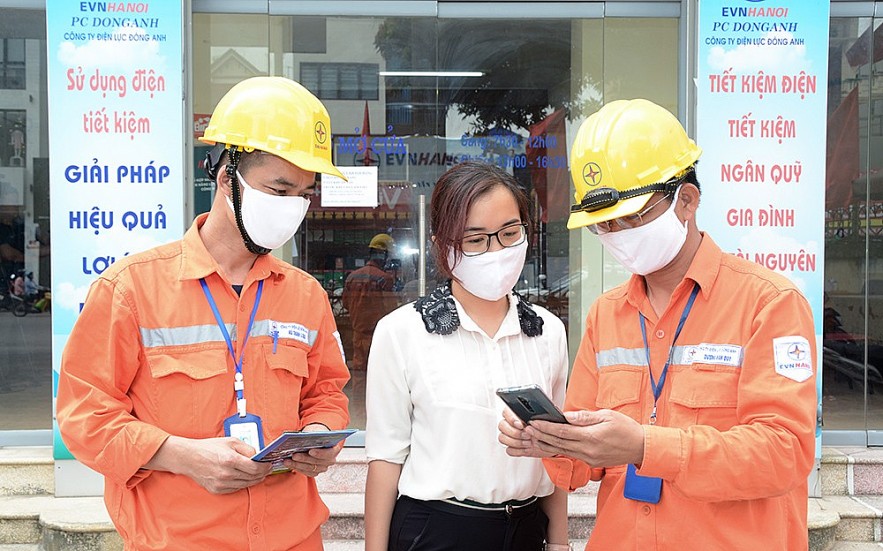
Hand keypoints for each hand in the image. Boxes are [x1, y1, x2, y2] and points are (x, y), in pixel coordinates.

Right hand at [152, 436, 273, 494]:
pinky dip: (243, 483)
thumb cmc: (209, 447)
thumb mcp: (231, 441)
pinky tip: (245, 478)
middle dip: (262, 473)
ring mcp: (221, 484)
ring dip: (254, 480)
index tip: (269, 464)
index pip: (255, 468)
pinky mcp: (217, 490)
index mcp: (230, 460)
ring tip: (259, 474)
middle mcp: (226, 474)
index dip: (265, 467)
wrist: (189, 458)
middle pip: (252, 478)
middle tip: (267, 469)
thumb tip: (259, 456)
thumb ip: (247, 449)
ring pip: (245, 484)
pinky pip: (236, 489)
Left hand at [281, 423, 343, 476]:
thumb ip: (313, 434)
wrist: (317, 441)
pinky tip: (289, 464)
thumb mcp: (317, 432)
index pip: (328, 453)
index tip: (310, 451)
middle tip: (294, 455)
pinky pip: (306, 472)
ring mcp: (322, 467)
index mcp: (334, 449)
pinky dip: (297, 468)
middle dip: (304, 459)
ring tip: (287, 460)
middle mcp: (330, 461)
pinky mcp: (315, 472)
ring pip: (310, 468)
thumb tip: (303, 436)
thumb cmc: (317, 436)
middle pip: (316, 462)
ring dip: (297, 465)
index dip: (319, 453)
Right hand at [498, 407, 556, 457]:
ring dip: (515, 442)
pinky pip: (508, 450)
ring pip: (502, 438)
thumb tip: (535, 416)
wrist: (550, 442)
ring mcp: (510, 436)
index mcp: (516, 414)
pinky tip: (526, 449)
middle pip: (502, 425)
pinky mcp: (512, 448)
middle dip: (515, 432)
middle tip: (527, 435)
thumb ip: (539, 416)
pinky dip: (517, 451)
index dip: (511, 419)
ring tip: (528, 443)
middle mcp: (510, 424)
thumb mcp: (545, 419)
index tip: (521, 425)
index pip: (506, 412)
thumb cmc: (546, 428)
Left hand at [528, 409, 645, 467]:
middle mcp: (588, 450)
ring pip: (562, 450)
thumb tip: (566, 416)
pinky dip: (557, 448)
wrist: (641, 448)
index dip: (546, 427)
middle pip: (558, 443)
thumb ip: (585, 417)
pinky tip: (549, 443)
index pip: (563, 432)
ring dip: (546, 443)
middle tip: (527, 428)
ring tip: (533, 435)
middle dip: (541, 435)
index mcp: (592, 437)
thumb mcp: (607, 416)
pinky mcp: (590, 462)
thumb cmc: (626, 429)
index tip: (534, 422)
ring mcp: (588, 458)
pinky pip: (570, 454)